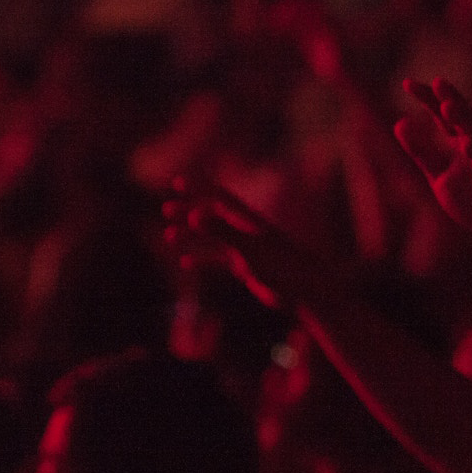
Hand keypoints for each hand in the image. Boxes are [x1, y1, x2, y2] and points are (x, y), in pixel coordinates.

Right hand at [164, 179, 342, 308]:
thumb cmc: (282, 267)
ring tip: (168, 236)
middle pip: (212, 215)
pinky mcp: (246, 267)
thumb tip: (193, 215)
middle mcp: (245, 231)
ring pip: (212, 239)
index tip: (177, 182)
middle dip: (188, 210)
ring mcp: (245, 249)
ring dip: (190, 236)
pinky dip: (202, 259)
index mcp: (248, 221)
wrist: (306, 290)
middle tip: (166, 209)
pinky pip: (218, 261)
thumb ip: (222, 231)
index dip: (199, 188)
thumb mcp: (248, 248)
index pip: (219, 197)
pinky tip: (186, 263)